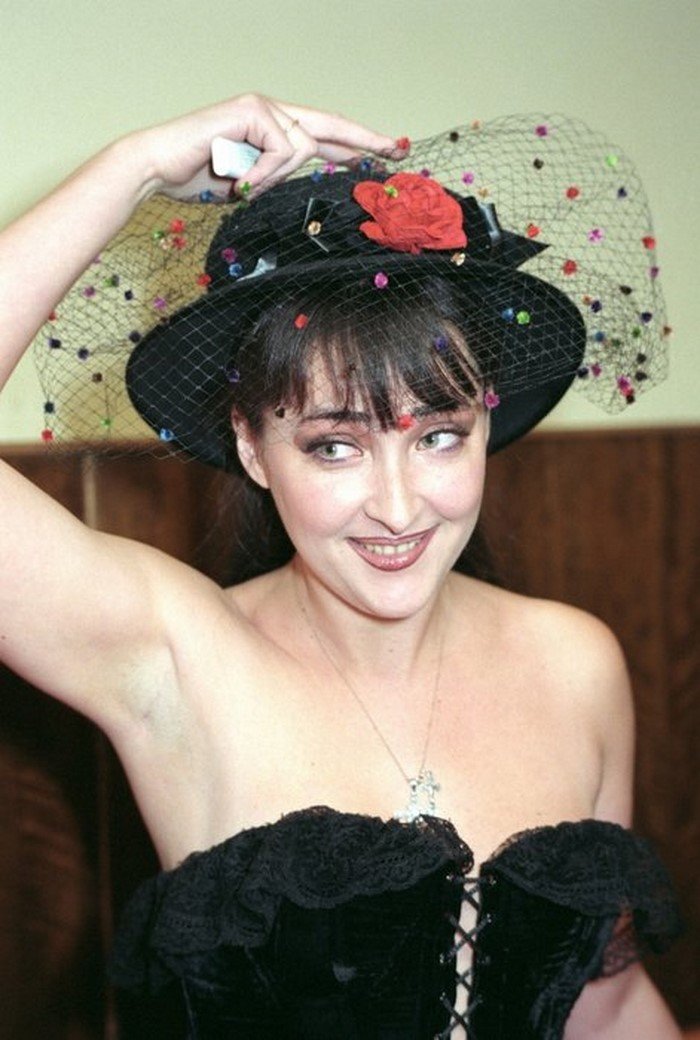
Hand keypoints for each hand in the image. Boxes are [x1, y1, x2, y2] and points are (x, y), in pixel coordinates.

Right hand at [133, 93, 408, 200]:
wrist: (157, 168)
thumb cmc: (195, 178)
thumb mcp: (248, 185)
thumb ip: (276, 178)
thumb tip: (302, 176)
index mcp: (271, 127)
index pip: (321, 133)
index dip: (354, 141)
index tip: (384, 150)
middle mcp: (270, 110)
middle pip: (329, 125)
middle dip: (364, 139)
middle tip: (396, 149)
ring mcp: (262, 106)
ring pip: (301, 148)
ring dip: (273, 177)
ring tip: (240, 184)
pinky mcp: (252, 110)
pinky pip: (280, 151)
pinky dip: (261, 172)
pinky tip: (237, 178)